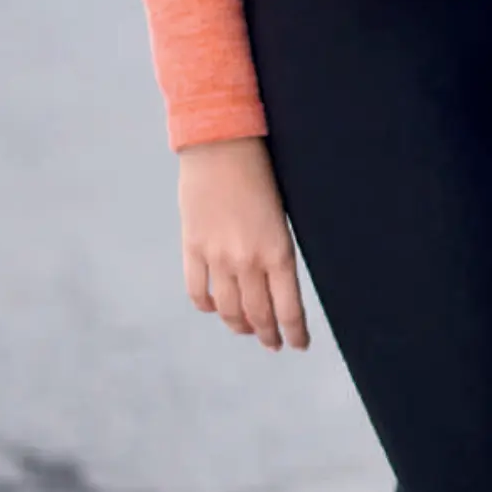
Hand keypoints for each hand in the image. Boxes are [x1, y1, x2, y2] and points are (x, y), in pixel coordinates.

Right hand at [178, 137, 308, 351]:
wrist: (222, 145)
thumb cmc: (261, 174)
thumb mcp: (281, 216)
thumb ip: (277, 252)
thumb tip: (275, 282)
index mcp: (279, 251)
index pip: (288, 308)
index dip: (294, 333)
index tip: (299, 345)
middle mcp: (248, 260)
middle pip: (258, 315)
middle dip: (269, 334)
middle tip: (274, 344)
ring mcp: (217, 257)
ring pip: (228, 310)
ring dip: (240, 326)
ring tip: (247, 331)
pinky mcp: (193, 247)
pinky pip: (198, 291)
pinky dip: (208, 306)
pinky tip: (216, 308)